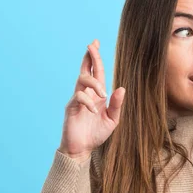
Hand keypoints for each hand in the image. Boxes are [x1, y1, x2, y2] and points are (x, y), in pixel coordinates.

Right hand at [58, 39, 125, 158]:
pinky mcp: (71, 108)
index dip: (95, 58)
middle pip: (86, 70)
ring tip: (102, 94)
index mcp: (97, 95)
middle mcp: (86, 94)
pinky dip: (87, 101)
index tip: (95, 43)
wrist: (82, 149)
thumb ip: (117, 105)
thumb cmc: (96, 134)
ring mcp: (77, 100)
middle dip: (89, 57)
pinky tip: (92, 110)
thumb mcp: (112, 120)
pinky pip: (78, 98)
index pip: (96, 73)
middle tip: (92, 45)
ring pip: (82, 80)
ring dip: (93, 82)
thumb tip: (121, 88)